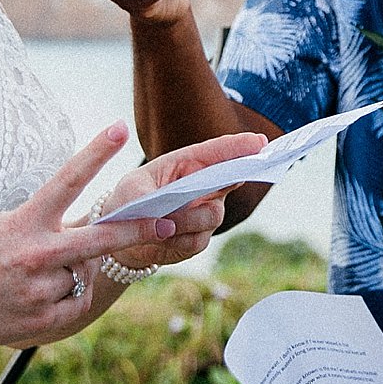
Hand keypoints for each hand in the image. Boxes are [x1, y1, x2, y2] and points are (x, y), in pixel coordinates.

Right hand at [0, 123, 183, 348]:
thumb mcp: (3, 226)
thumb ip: (47, 225)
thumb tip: (93, 235)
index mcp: (23, 223)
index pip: (65, 180)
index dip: (95, 153)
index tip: (121, 127)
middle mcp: (34, 255)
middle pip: (100, 238)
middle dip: (137, 230)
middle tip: (169, 222)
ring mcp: (39, 291)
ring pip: (82, 274)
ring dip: (67, 275)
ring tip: (24, 282)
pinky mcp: (42, 323)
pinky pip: (75, 302)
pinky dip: (62, 299)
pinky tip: (29, 301)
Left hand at [98, 130, 268, 272]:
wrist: (121, 236)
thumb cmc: (127, 201)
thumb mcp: (129, 190)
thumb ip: (144, 197)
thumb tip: (166, 221)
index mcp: (187, 164)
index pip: (217, 152)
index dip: (240, 147)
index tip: (261, 142)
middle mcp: (202, 187)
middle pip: (228, 181)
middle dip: (233, 179)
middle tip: (238, 175)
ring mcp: (203, 213)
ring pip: (212, 215)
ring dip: (189, 219)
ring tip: (164, 223)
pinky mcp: (198, 239)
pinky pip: (196, 241)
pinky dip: (176, 241)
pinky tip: (160, 239)